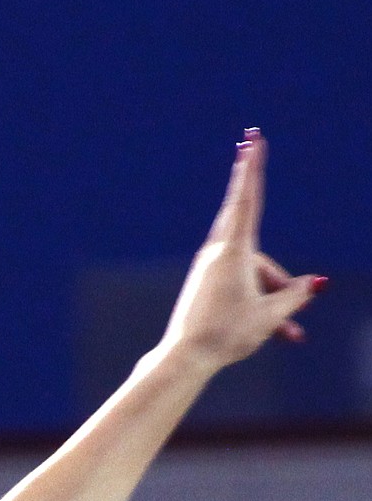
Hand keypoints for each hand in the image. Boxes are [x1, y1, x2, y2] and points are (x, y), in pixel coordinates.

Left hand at [159, 131, 320, 376]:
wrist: (185, 359)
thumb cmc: (226, 335)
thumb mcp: (269, 316)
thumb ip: (294, 296)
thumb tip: (316, 284)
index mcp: (234, 252)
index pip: (246, 199)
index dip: (252, 169)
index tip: (251, 141)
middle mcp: (218, 255)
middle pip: (253, 229)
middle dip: (260, 208)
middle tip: (253, 146)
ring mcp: (209, 271)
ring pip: (253, 272)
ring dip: (274, 296)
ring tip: (291, 335)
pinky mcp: (206, 288)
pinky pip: (241, 286)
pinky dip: (259, 303)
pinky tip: (280, 334)